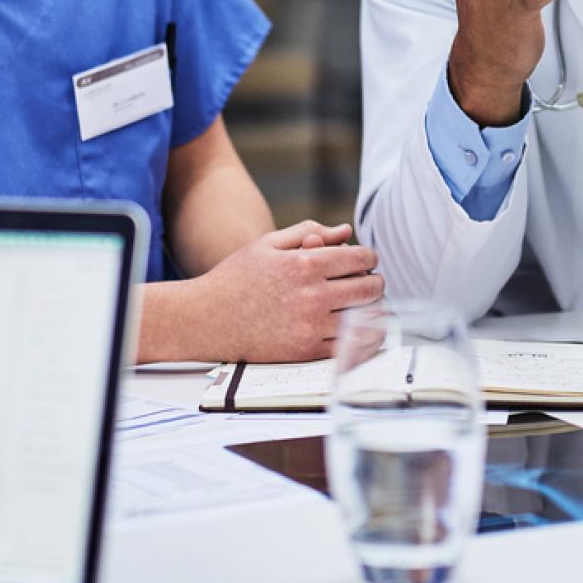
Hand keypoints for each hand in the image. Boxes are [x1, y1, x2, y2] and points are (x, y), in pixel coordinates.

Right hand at [188, 221, 383, 362]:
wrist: (207, 319)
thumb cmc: (236, 278)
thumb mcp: (268, 244)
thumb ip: (309, 231)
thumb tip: (345, 231)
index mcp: (305, 263)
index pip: (359, 259)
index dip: (369, 258)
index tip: (367, 262)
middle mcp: (312, 295)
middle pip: (368, 289)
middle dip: (375, 283)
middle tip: (371, 283)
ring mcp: (310, 327)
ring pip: (364, 318)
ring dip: (372, 310)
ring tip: (368, 306)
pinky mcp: (306, 352)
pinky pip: (350, 347)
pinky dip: (363, 338)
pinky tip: (362, 330)